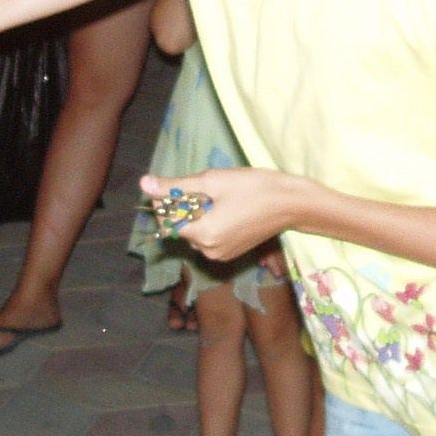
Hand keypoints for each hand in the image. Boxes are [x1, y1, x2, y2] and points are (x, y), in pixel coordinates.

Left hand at [141, 168, 306, 262]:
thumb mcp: (212, 180)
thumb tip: (144, 184)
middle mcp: (208, 251)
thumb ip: (176, 186)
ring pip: (193, 232)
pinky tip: (228, 209)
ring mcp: (220, 255)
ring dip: (198, 214)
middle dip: (185, 207)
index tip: (184, 185)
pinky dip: (209, 222)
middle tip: (208, 189)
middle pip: (180, 227)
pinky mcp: (229, 253)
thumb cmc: (254, 187)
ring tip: (221, 198)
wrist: (291, 203)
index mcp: (203, 234)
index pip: (166, 221)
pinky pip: (208, 238)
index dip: (168, 201)